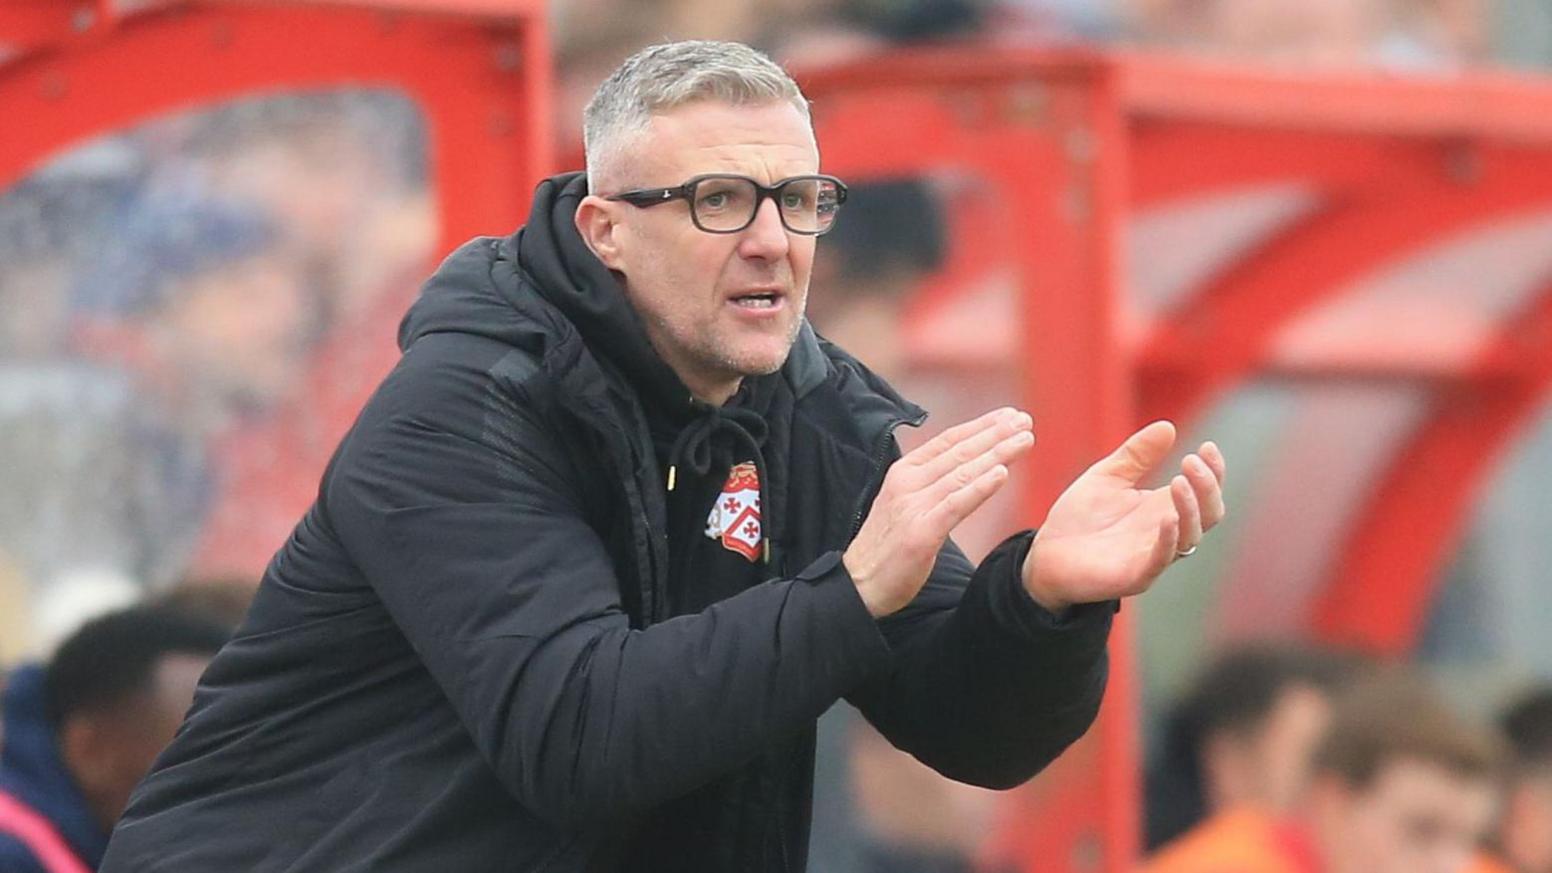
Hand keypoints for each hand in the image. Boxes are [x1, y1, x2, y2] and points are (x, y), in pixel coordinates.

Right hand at [844, 407, 1035, 617]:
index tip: (1008, 416)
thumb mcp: (906, 505)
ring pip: (962, 473)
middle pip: (959, 452)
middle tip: (1024, 420)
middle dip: (995, 434)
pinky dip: (980, 488)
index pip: (947, 441)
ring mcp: (913, 506)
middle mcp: (908, 483)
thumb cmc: (887, 548)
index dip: (980, 426)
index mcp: (904, 473)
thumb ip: (931, 486)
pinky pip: (956, 504)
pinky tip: (1002, 475)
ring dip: (997, 454)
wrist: (858, 584)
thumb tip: (964, 472)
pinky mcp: (921, 533)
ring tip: (1024, 440)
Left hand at [1022, 421, 1226, 612]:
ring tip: (1179, 481)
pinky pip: (1161, 559)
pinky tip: (1167, 518)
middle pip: (1209, 514)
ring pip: (1190, 536)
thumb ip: (1136, 454)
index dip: (1214, 471)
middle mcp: (1167, 533)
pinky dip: (1169, 540)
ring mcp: (1154, 556)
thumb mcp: (1108, 476)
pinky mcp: (1136, 575)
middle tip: (1191, 461)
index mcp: (1163, 508)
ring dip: (1190, 508)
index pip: (1205, 492)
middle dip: (1207, 487)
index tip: (1207, 446)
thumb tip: (1166, 426)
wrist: (1045, 554)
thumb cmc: (1079, 518)